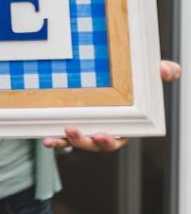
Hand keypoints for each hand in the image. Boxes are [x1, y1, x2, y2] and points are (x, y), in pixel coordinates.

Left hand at [43, 60, 181, 151]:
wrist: (110, 76)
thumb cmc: (134, 83)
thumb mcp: (149, 76)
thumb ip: (162, 72)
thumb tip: (167, 70)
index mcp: (123, 126)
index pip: (117, 138)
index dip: (109, 140)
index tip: (102, 136)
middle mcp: (103, 131)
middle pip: (94, 144)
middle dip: (84, 141)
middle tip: (73, 131)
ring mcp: (86, 129)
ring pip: (76, 141)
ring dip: (66, 140)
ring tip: (57, 135)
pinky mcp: (69, 123)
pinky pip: (61, 134)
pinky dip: (54, 139)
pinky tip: (46, 139)